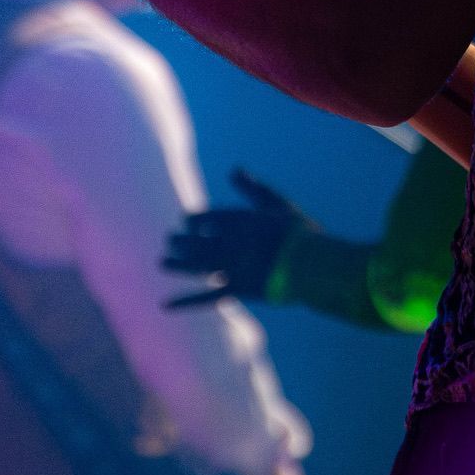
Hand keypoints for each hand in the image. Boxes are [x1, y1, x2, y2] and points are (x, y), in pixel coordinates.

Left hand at [162, 169, 311, 307]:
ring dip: (177, 264)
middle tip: (169, 240)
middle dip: (180, 242)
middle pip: (196, 243)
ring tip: (162, 262)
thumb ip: (254, 189)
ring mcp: (231, 268)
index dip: (193, 221)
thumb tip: (234, 170)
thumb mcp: (277, 204)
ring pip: (196, 266)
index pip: (205, 219)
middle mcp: (228, 243)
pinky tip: (166, 304)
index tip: (187, 223)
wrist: (313, 264)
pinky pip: (207, 298)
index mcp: (238, 221)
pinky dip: (186, 302)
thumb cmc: (298, 232)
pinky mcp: (237, 290)